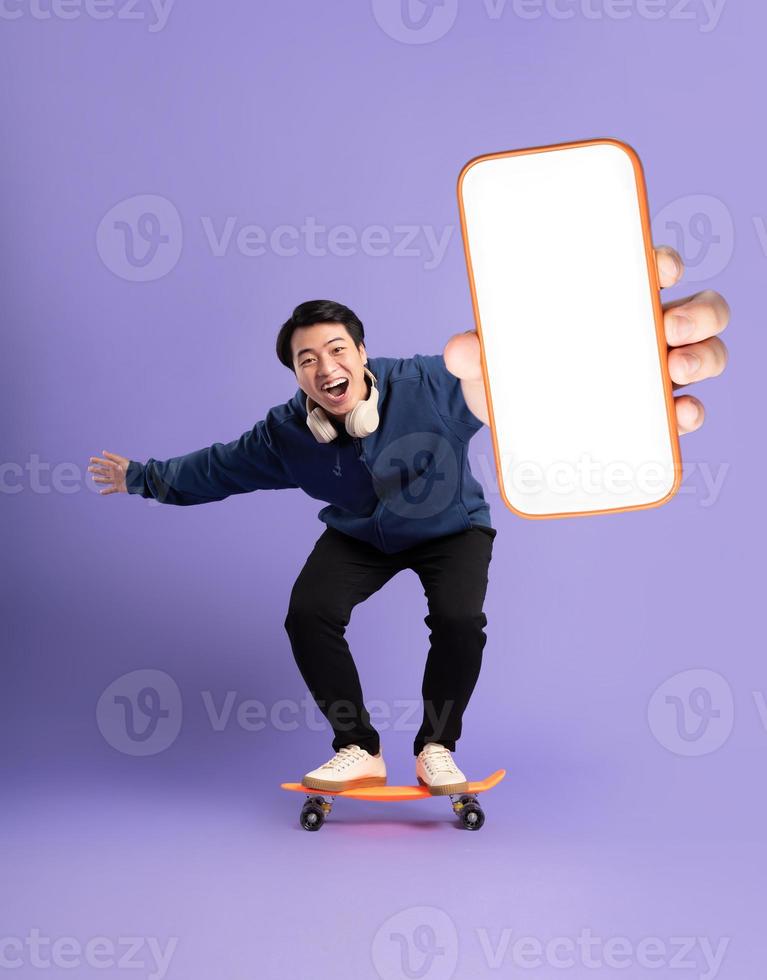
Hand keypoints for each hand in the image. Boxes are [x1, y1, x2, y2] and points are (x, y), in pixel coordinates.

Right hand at [88, 451, 129, 494]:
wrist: (139, 479)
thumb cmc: (132, 469)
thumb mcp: (122, 461)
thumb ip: (113, 457)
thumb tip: (103, 452)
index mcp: (115, 467)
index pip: (104, 463)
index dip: (98, 461)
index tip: (91, 459)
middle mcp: (115, 473)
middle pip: (103, 471)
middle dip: (96, 470)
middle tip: (89, 468)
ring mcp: (116, 481)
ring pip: (105, 480)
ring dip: (99, 479)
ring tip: (93, 478)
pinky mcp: (119, 487)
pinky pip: (111, 490)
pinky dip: (106, 491)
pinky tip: (100, 492)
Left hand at [445, 245, 730, 434]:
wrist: (504, 419)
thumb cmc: (507, 369)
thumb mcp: (487, 358)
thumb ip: (471, 352)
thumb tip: (460, 349)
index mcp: (611, 299)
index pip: (652, 267)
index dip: (665, 261)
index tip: (659, 266)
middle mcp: (643, 330)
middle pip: (699, 308)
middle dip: (698, 314)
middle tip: (669, 329)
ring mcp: (652, 372)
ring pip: (705, 352)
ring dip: (703, 357)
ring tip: (675, 370)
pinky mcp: (651, 413)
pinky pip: (687, 409)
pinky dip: (690, 412)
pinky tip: (679, 417)